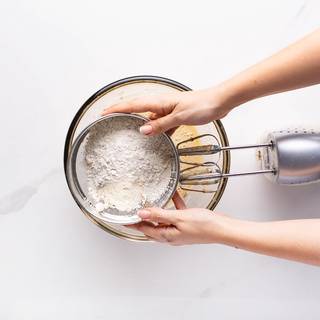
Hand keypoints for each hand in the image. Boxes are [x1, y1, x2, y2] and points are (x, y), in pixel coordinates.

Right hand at [102, 86, 230, 134]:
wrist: (219, 101)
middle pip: (136, 108)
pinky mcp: (175, 116)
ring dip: (139, 124)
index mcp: (159, 102)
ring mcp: (168, 110)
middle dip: (121, 113)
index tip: (104, 113)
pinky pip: (161, 124)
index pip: (132, 104)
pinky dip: (156, 130)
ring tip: (128, 132)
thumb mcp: (180, 117)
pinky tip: (155, 139)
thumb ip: (161, 125)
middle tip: (108, 119)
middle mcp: (161, 104)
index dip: (117, 108)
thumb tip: (143, 131)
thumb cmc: (202, 105)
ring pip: (149, 118)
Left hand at [126, 192, 226, 244]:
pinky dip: (174, 205)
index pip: (145, 229)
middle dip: (143, 219)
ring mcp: (180, 230)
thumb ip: (159, 215)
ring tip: (152, 203)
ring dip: (158, 212)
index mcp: (167, 235)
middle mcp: (172, 235)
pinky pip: (177, 214)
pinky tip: (175, 195)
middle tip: (134, 212)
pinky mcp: (188, 224)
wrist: (223, 228)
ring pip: (164, 220)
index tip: (124, 221)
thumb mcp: (178, 218)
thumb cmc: (204, 226)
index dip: (134, 224)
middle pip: (153, 226)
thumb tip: (141, 213)